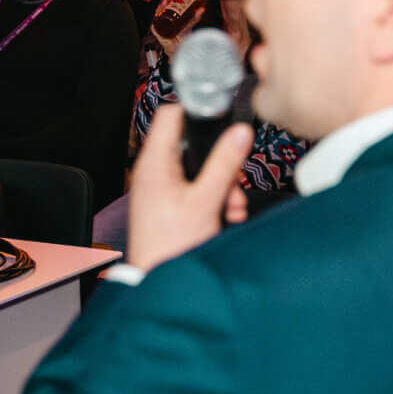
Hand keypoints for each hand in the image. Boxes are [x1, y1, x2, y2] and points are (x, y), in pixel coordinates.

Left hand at [125, 103, 253, 271]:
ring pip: (198, 169)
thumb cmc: (170, 246)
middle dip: (220, 162)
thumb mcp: (206, 200)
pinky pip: (195, 188)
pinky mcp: (167, 204)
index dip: (197, 112)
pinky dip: (214, 197)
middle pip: (192, 145)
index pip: (171, 115)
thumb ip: (224, 164)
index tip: (221, 122)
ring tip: (232, 205)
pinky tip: (226, 214)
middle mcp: (153, 171)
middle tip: (234, 179)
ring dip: (221, 184)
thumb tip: (239, 133)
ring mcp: (159, 188)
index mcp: (155, 163)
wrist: (158, 281)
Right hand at [147, 0, 203, 49]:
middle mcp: (165, 16)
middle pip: (165, 4)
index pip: (172, 2)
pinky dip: (157, 15)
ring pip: (160, 10)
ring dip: (163, 3)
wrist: (179, 47)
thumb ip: (196, 16)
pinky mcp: (156, 28)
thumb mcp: (190, 23)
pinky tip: (160, 10)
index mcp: (172, 13)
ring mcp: (160, 22)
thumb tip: (203, 8)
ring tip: (168, 0)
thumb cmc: (183, 34)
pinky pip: (155, 21)